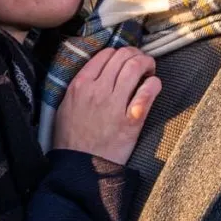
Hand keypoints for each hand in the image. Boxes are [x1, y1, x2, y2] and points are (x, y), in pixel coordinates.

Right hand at [52, 47, 160, 164]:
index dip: (119, 53)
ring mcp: (115, 104)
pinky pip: (147, 91)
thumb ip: (80, 86)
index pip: (105, 54)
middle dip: (136, 55)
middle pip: (123, 56)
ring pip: (135, 67)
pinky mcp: (131, 120)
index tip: (125, 60)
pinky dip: (154, 83)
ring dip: (147, 64)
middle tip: (142, 62)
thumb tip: (98, 70)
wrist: (81, 167)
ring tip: (150, 70)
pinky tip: (154, 85)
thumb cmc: (72, 138)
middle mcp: (98, 89)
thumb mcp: (66, 105)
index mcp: (81, 84)